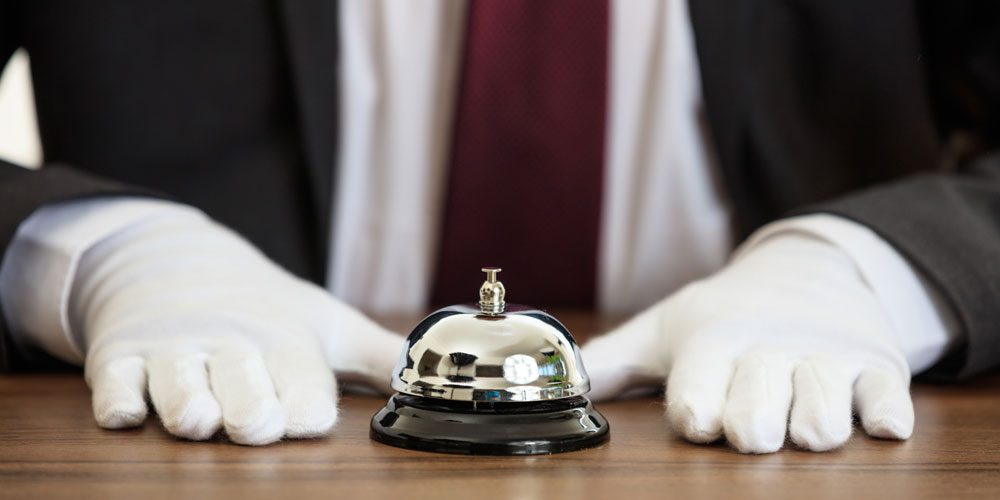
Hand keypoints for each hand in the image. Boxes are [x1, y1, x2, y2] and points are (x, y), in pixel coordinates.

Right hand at [72, 209, 403, 444]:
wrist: (171, 257)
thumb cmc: (261, 305)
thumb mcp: (326, 323)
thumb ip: (381, 358)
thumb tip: (439, 380)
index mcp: (285, 342)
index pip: (302, 379)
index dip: (306, 403)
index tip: (312, 420)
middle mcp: (230, 346)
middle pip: (242, 385)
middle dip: (250, 407)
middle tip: (258, 424)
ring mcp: (173, 351)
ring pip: (178, 385)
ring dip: (188, 404)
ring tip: (199, 419)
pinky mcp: (122, 357)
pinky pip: (114, 382)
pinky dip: (118, 398)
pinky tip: (126, 411)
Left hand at [582, 233, 913, 452]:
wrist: (810, 268)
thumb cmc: (727, 314)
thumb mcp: (666, 328)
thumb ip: (612, 362)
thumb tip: (560, 387)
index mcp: (713, 343)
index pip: (699, 385)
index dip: (697, 408)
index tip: (698, 421)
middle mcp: (769, 351)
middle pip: (759, 408)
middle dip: (753, 425)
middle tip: (751, 431)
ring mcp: (827, 359)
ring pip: (822, 412)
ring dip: (813, 427)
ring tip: (804, 424)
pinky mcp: (878, 367)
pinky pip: (889, 401)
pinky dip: (883, 416)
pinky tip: (874, 420)